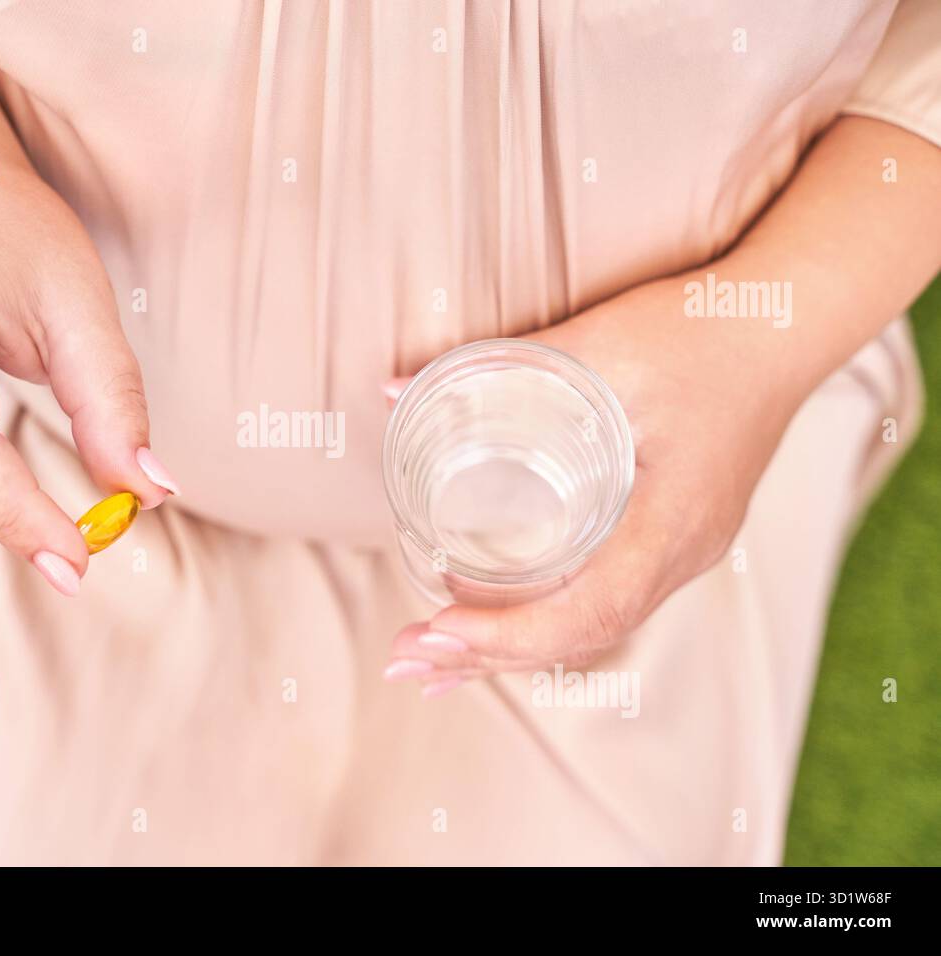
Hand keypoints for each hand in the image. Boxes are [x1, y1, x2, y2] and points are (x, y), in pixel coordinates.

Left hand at [383, 275, 805, 695]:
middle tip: (404, 659)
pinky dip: (545, 623)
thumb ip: (499, 365)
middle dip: (490, 656)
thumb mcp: (602, 342)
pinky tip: (497, 630)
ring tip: (430, 663)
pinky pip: (605, 601)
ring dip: (511, 649)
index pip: (591, 610)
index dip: (511, 632)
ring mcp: (684, 551)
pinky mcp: (673, 537)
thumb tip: (392, 388)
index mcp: (675, 520)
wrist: (785, 327)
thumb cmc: (701, 332)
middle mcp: (685, 553)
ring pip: (592, 626)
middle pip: (583, 635)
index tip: (438, 630)